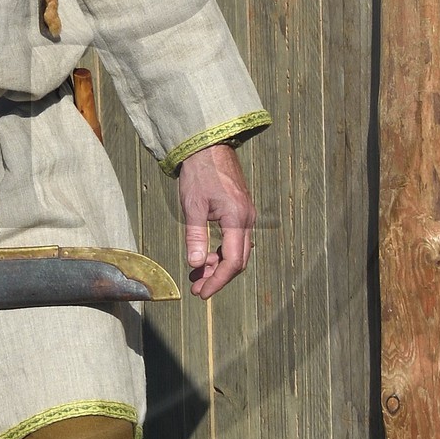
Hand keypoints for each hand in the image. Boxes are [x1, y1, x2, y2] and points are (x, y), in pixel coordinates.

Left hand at [176, 142, 255, 298]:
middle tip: (198, 288)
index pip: (232, 262)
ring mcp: (246, 214)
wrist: (209, 146)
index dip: (218, 281)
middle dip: (218, 277)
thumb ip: (195, 237)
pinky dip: (221, 252)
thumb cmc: (199, 172)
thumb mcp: (192, 205)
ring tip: (198, 275)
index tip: (202, 292)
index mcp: (237, 218)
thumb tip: (196, 265)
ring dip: (219, 266)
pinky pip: (236, 239)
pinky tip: (206, 257)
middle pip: (238, 261)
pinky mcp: (241, 211)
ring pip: (237, 251)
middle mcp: (247, 219)